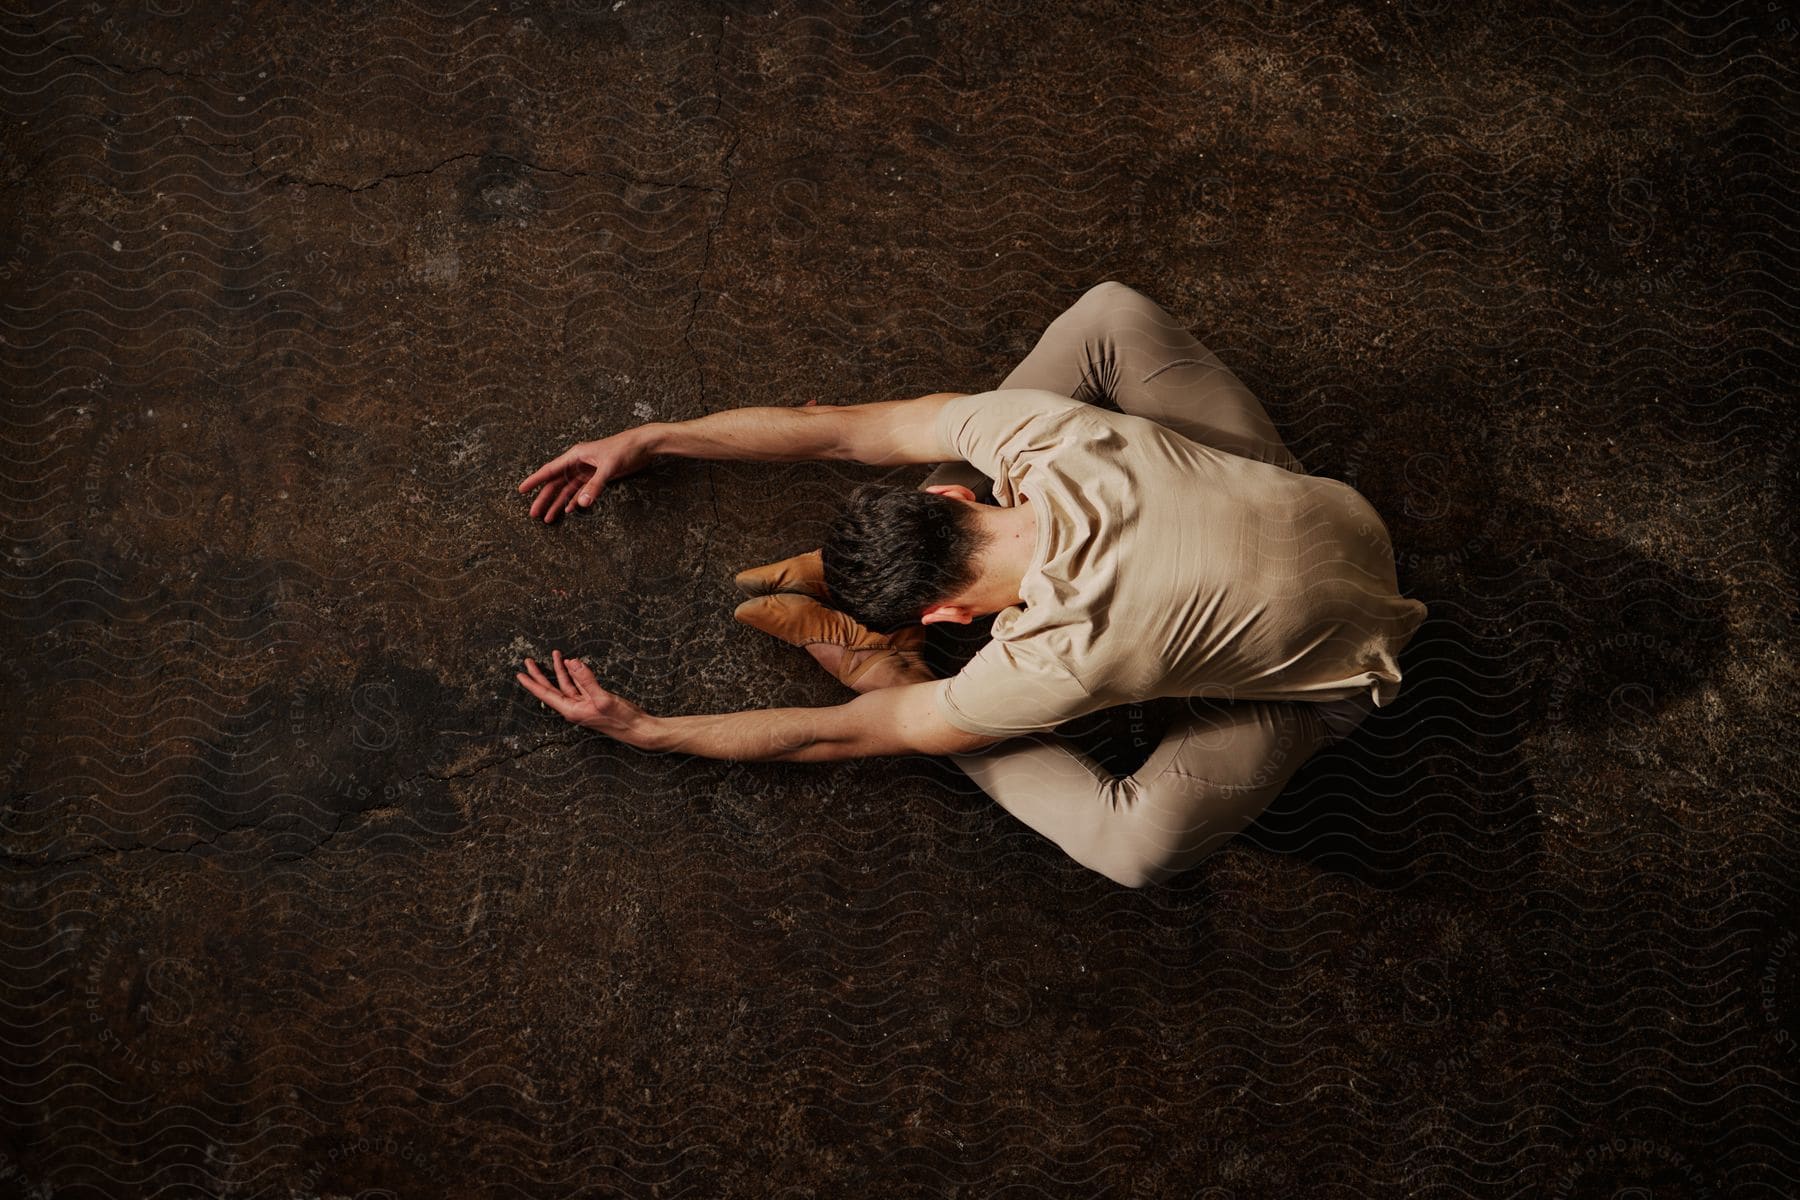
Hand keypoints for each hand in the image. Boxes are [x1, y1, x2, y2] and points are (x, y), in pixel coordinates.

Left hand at [516, 650, 654, 743]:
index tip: (519, 674)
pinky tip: (572, 665)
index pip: (546, 694)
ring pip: (566, 685)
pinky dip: (575, 674)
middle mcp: (575, 708)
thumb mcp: (602, 698)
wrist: (638, 728)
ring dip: (560, 670)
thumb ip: (586, 679)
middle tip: (528, 661)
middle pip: (552, 689)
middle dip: (540, 674)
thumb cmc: (621, 719)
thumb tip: (571, 662)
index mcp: (572, 711)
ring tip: (554, 655)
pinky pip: (579, 685)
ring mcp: (584, 705)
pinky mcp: (594, 701)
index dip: (532, 684)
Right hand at [518, 429, 656, 522]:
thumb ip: (595, 486)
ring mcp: (587, 470)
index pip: (550, 470)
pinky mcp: (598, 476)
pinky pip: (581, 490)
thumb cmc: (625, 449)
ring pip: (567, 489)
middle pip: (556, 483)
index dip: (534, 480)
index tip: (521, 490)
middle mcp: (578, 463)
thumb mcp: (609, 467)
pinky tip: (567, 510)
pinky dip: (573, 501)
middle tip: (534, 514)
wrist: (643, 445)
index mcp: (576, 456)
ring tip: (548, 519)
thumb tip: (582, 504)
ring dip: (557, 503)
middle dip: (544, 499)